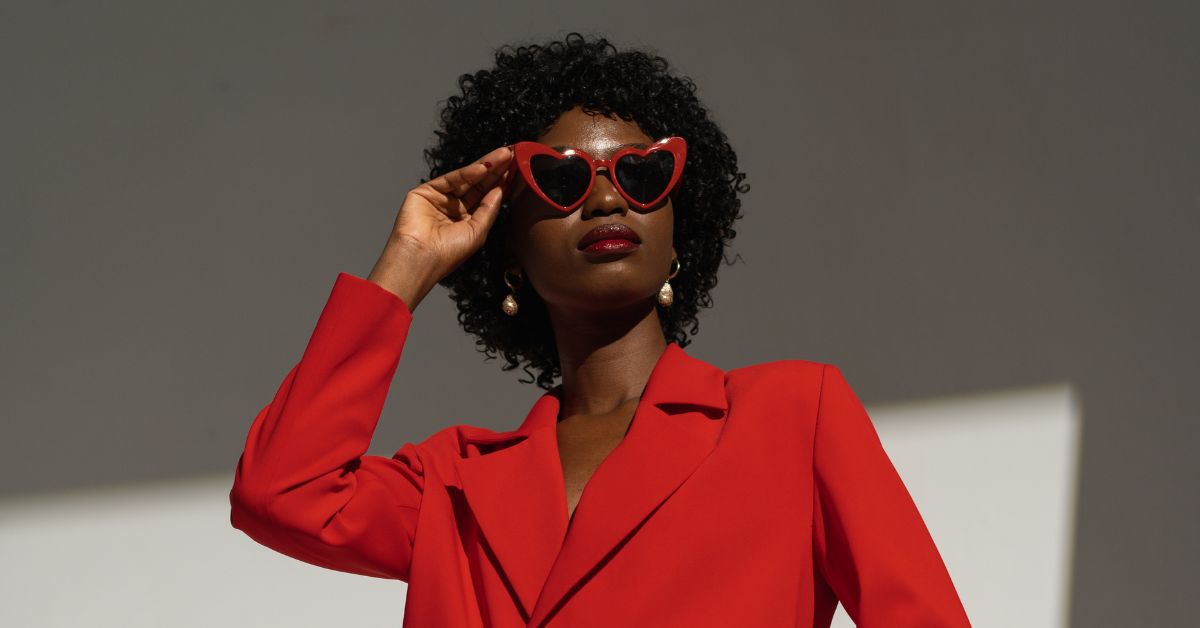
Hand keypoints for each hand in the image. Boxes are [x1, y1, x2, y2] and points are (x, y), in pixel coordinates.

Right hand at [368, 145, 513, 309]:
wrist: (420, 258)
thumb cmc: (448, 253)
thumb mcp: (478, 231)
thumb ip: (489, 209)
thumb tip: (500, 189)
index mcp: (466, 220)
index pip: (486, 196)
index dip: (500, 182)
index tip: (515, 168)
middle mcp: (453, 208)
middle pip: (477, 184)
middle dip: (495, 170)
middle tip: (511, 155)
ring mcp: (439, 198)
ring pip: (465, 178)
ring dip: (484, 166)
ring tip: (503, 155)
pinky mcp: (425, 192)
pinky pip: (450, 179)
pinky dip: (466, 173)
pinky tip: (483, 167)